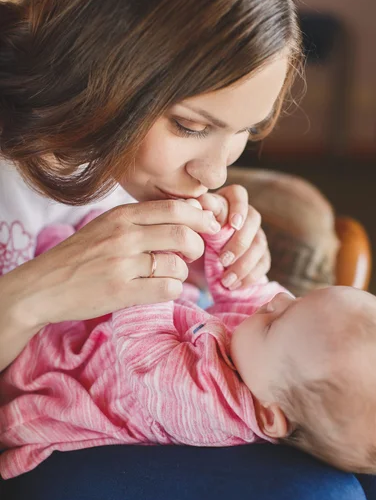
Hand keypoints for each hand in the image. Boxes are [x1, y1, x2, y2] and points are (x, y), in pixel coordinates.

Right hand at [13, 200, 220, 326]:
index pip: (175, 208)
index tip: (208, 226)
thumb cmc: (80, 256)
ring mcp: (123, 264)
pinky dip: (174, 290)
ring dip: (183, 272)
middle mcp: (124, 236)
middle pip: (184, 235)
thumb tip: (187, 216)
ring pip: (178, 265)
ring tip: (170, 274)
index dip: (200, 217)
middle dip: (198, 246)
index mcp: (121, 216)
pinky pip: (168, 288)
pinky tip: (162, 288)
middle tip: (193, 254)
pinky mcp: (122, 291)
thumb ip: (140, 221)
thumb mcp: (106, 226)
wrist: (43, 286)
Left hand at [197, 185, 269, 288]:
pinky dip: (250, 276)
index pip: (239, 195)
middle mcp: (246, 214)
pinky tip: (235, 286)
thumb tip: (200, 205)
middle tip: (222, 260)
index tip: (233, 225)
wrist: (199, 256)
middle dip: (239, 243)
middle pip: (254, 221)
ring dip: (243, 264)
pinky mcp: (261, 254)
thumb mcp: (192, 223)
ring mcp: (257, 234)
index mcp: (228, 199)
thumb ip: (197, 213)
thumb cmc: (194, 233)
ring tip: (226, 280)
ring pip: (259, 244)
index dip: (238, 208)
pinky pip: (263, 263)